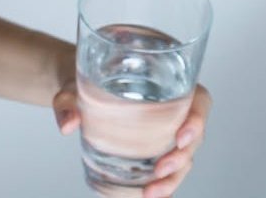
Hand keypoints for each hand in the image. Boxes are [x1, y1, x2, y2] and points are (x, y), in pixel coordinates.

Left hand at [53, 81, 211, 197]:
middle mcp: (173, 107)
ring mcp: (165, 129)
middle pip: (193, 135)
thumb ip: (67, 101)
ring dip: (173, 177)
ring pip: (183, 156)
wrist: (76, 90)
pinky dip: (163, 182)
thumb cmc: (82, 80)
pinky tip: (148, 195)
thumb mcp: (72, 86)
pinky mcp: (154, 146)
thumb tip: (67, 124)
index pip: (198, 99)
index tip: (182, 137)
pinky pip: (167, 165)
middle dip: (182, 157)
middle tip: (160, 170)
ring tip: (151, 193)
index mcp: (166, 81)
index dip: (197, 119)